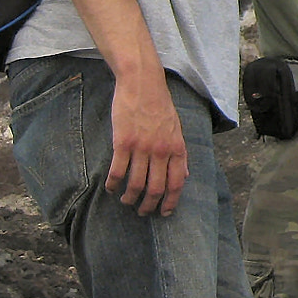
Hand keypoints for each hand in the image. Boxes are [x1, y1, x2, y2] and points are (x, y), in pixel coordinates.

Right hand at [107, 69, 188, 214]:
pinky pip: (118, 171)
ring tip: (126, 201)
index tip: (164, 213)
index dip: (171, 202)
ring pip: (136, 184)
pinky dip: (113, 184)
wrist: (143, 84)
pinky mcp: (123, 143)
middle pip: (156, 189)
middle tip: (142, 212)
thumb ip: (180, 153)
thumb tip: (186, 174)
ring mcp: (142, 147)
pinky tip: (111, 188)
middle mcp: (161, 151)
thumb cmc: (160, 106)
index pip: (177, 183)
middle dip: (149, 206)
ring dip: (129, 198)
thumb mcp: (177, 129)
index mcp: (177, 147)